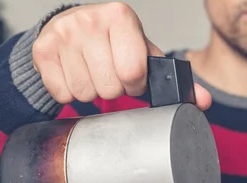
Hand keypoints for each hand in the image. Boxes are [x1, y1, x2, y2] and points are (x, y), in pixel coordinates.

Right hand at [32, 3, 210, 108]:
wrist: (70, 27)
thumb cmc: (113, 44)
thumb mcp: (145, 54)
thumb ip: (175, 80)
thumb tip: (203, 103)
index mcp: (121, 17)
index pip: (133, 72)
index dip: (135, 84)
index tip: (132, 78)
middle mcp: (90, 20)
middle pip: (108, 88)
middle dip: (113, 89)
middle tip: (110, 75)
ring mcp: (63, 34)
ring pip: (84, 92)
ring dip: (91, 92)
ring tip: (93, 74)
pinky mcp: (43, 50)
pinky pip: (62, 93)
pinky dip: (69, 93)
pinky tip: (74, 74)